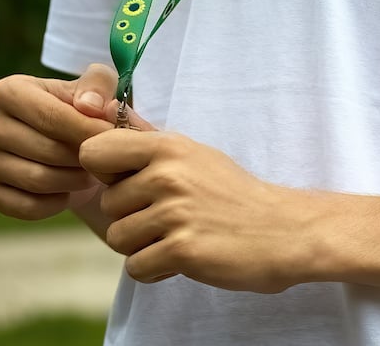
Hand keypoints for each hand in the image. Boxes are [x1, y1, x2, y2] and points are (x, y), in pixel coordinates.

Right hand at [0, 63, 125, 219]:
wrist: (75, 146)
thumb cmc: (85, 110)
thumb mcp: (98, 87)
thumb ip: (99, 84)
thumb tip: (89, 106)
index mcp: (9, 91)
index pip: (50, 115)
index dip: (87, 130)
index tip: (114, 138)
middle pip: (45, 150)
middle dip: (83, 158)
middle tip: (105, 158)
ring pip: (37, 180)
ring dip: (73, 180)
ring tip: (92, 172)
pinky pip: (26, 206)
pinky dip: (55, 204)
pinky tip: (69, 192)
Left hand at [80, 130, 317, 292]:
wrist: (285, 231)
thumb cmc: (233, 193)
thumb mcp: (194, 154)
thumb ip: (146, 138)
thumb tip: (103, 110)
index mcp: (168, 146)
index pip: (94, 152)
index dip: (105, 173)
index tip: (132, 183)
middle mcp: (168, 175)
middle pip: (107, 204)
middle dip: (132, 217)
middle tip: (172, 217)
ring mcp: (175, 213)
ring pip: (118, 239)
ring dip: (144, 245)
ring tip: (179, 236)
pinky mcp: (183, 250)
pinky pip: (136, 267)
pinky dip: (156, 269)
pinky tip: (184, 258)